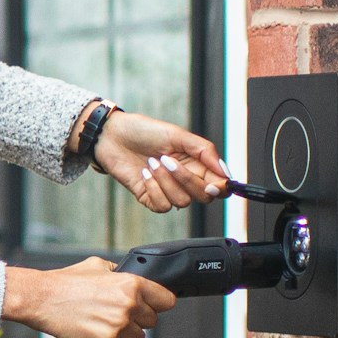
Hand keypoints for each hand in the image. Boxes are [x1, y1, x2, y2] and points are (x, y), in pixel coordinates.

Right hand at [2, 258, 176, 337]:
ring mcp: (118, 325)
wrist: (41, 298)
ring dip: (125, 334)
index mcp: (131, 284)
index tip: (151, 306)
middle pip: (152, 322)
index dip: (158, 303)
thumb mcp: (97, 265)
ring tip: (105, 324)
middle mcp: (128, 305)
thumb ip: (120, 273)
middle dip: (137, 319)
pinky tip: (98, 334)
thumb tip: (130, 278)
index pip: (167, 301)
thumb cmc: (65, 282)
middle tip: (118, 314)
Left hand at [90, 110, 228, 211]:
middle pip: (204, 197)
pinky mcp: (150, 197)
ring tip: (152, 162)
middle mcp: (184, 179)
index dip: (220, 188)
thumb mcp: (177, 134)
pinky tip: (144, 173)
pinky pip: (162, 206)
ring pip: (182, 202)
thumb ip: (204, 151)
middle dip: (187, 180)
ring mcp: (167, 189)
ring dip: (165, 181)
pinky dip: (154, 189)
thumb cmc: (144, 131)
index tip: (214, 184)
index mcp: (196, 163)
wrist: (112, 136)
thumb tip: (225, 172)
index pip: (219, 185)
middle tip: (168, 160)